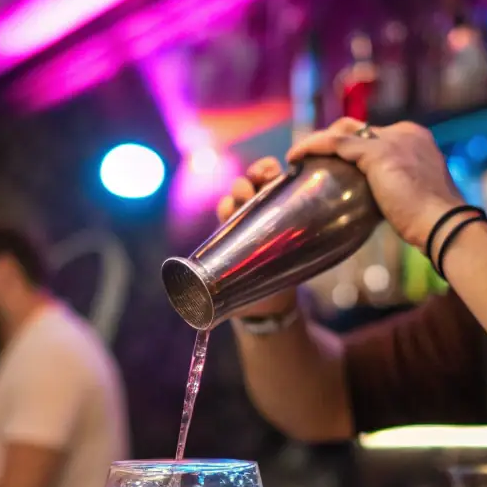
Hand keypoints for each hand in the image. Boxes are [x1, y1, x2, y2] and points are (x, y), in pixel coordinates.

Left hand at [215, 157, 297, 315]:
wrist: (270, 303)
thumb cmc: (245, 298)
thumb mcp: (229, 300)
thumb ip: (214, 306)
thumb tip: (198, 318)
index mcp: (228, 234)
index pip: (226, 210)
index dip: (228, 203)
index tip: (232, 206)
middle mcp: (244, 220)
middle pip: (242, 193)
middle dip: (244, 186)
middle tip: (249, 191)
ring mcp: (266, 212)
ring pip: (261, 184)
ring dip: (262, 172)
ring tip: (269, 173)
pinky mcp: (288, 212)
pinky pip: (282, 187)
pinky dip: (281, 174)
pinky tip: (285, 169)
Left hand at [287, 118, 461, 250]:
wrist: (443, 223)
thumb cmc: (431, 221)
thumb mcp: (414, 196)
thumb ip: (397, 188)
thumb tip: (383, 202)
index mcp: (415, 139)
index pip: (374, 135)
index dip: (349, 147)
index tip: (331, 165)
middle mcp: (403, 132)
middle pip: (357, 128)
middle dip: (331, 141)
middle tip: (310, 162)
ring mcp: (391, 138)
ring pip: (342, 131)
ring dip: (317, 143)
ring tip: (297, 159)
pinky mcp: (377, 151)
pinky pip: (334, 142)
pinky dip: (312, 147)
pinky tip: (295, 158)